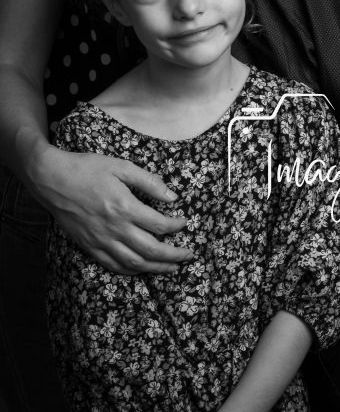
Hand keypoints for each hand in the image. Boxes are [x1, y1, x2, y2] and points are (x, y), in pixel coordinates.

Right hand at [35, 147, 193, 272]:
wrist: (52, 179)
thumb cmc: (88, 169)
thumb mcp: (122, 167)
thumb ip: (149, 182)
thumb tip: (173, 196)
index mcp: (125, 207)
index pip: (159, 224)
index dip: (176, 226)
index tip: (185, 223)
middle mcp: (114, 228)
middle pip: (151, 250)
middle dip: (173, 255)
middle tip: (188, 255)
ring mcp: (101, 241)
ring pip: (134, 263)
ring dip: (156, 268)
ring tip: (172, 268)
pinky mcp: (89, 247)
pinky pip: (113, 265)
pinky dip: (131, 271)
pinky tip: (141, 269)